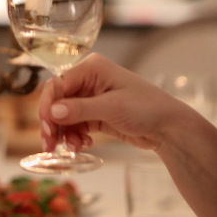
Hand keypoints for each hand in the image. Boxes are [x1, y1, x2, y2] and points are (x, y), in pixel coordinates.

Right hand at [37, 54, 203, 153]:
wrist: (170, 128)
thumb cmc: (147, 109)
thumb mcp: (112, 108)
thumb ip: (80, 110)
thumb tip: (52, 112)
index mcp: (91, 68)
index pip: (58, 84)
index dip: (48, 106)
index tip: (47, 128)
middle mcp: (88, 80)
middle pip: (58, 101)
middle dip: (54, 123)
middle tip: (51, 145)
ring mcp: (91, 98)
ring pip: (64, 116)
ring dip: (66, 133)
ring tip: (75, 147)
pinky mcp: (96, 114)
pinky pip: (75, 125)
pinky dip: (75, 136)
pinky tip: (84, 145)